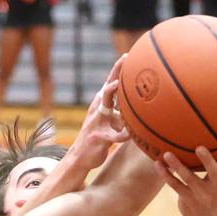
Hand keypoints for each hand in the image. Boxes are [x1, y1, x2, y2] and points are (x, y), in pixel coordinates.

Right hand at [68, 55, 130, 170]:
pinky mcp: (99, 138)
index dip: (118, 70)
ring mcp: (97, 123)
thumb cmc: (97, 137)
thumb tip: (137, 106)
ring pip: (104, 106)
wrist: (79, 157)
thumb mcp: (108, 122)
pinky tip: (130, 135)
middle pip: (107, 87)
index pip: (110, 84)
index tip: (127, 55)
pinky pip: (113, 136)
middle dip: (116, 72)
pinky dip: (122, 135)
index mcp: (100, 105)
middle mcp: (97, 110)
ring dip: (110, 94)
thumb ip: (120, 113)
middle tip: (125, 58)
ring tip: (118, 85)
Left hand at [156, 137, 216, 215]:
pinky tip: (158, 164)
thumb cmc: (215, 192)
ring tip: (167, 154)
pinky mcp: (187, 198)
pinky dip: (165, 174)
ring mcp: (201, 194)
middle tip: (199, 147)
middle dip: (207, 160)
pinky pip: (174, 185)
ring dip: (177, 165)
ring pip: (188, 177)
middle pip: (214, 171)